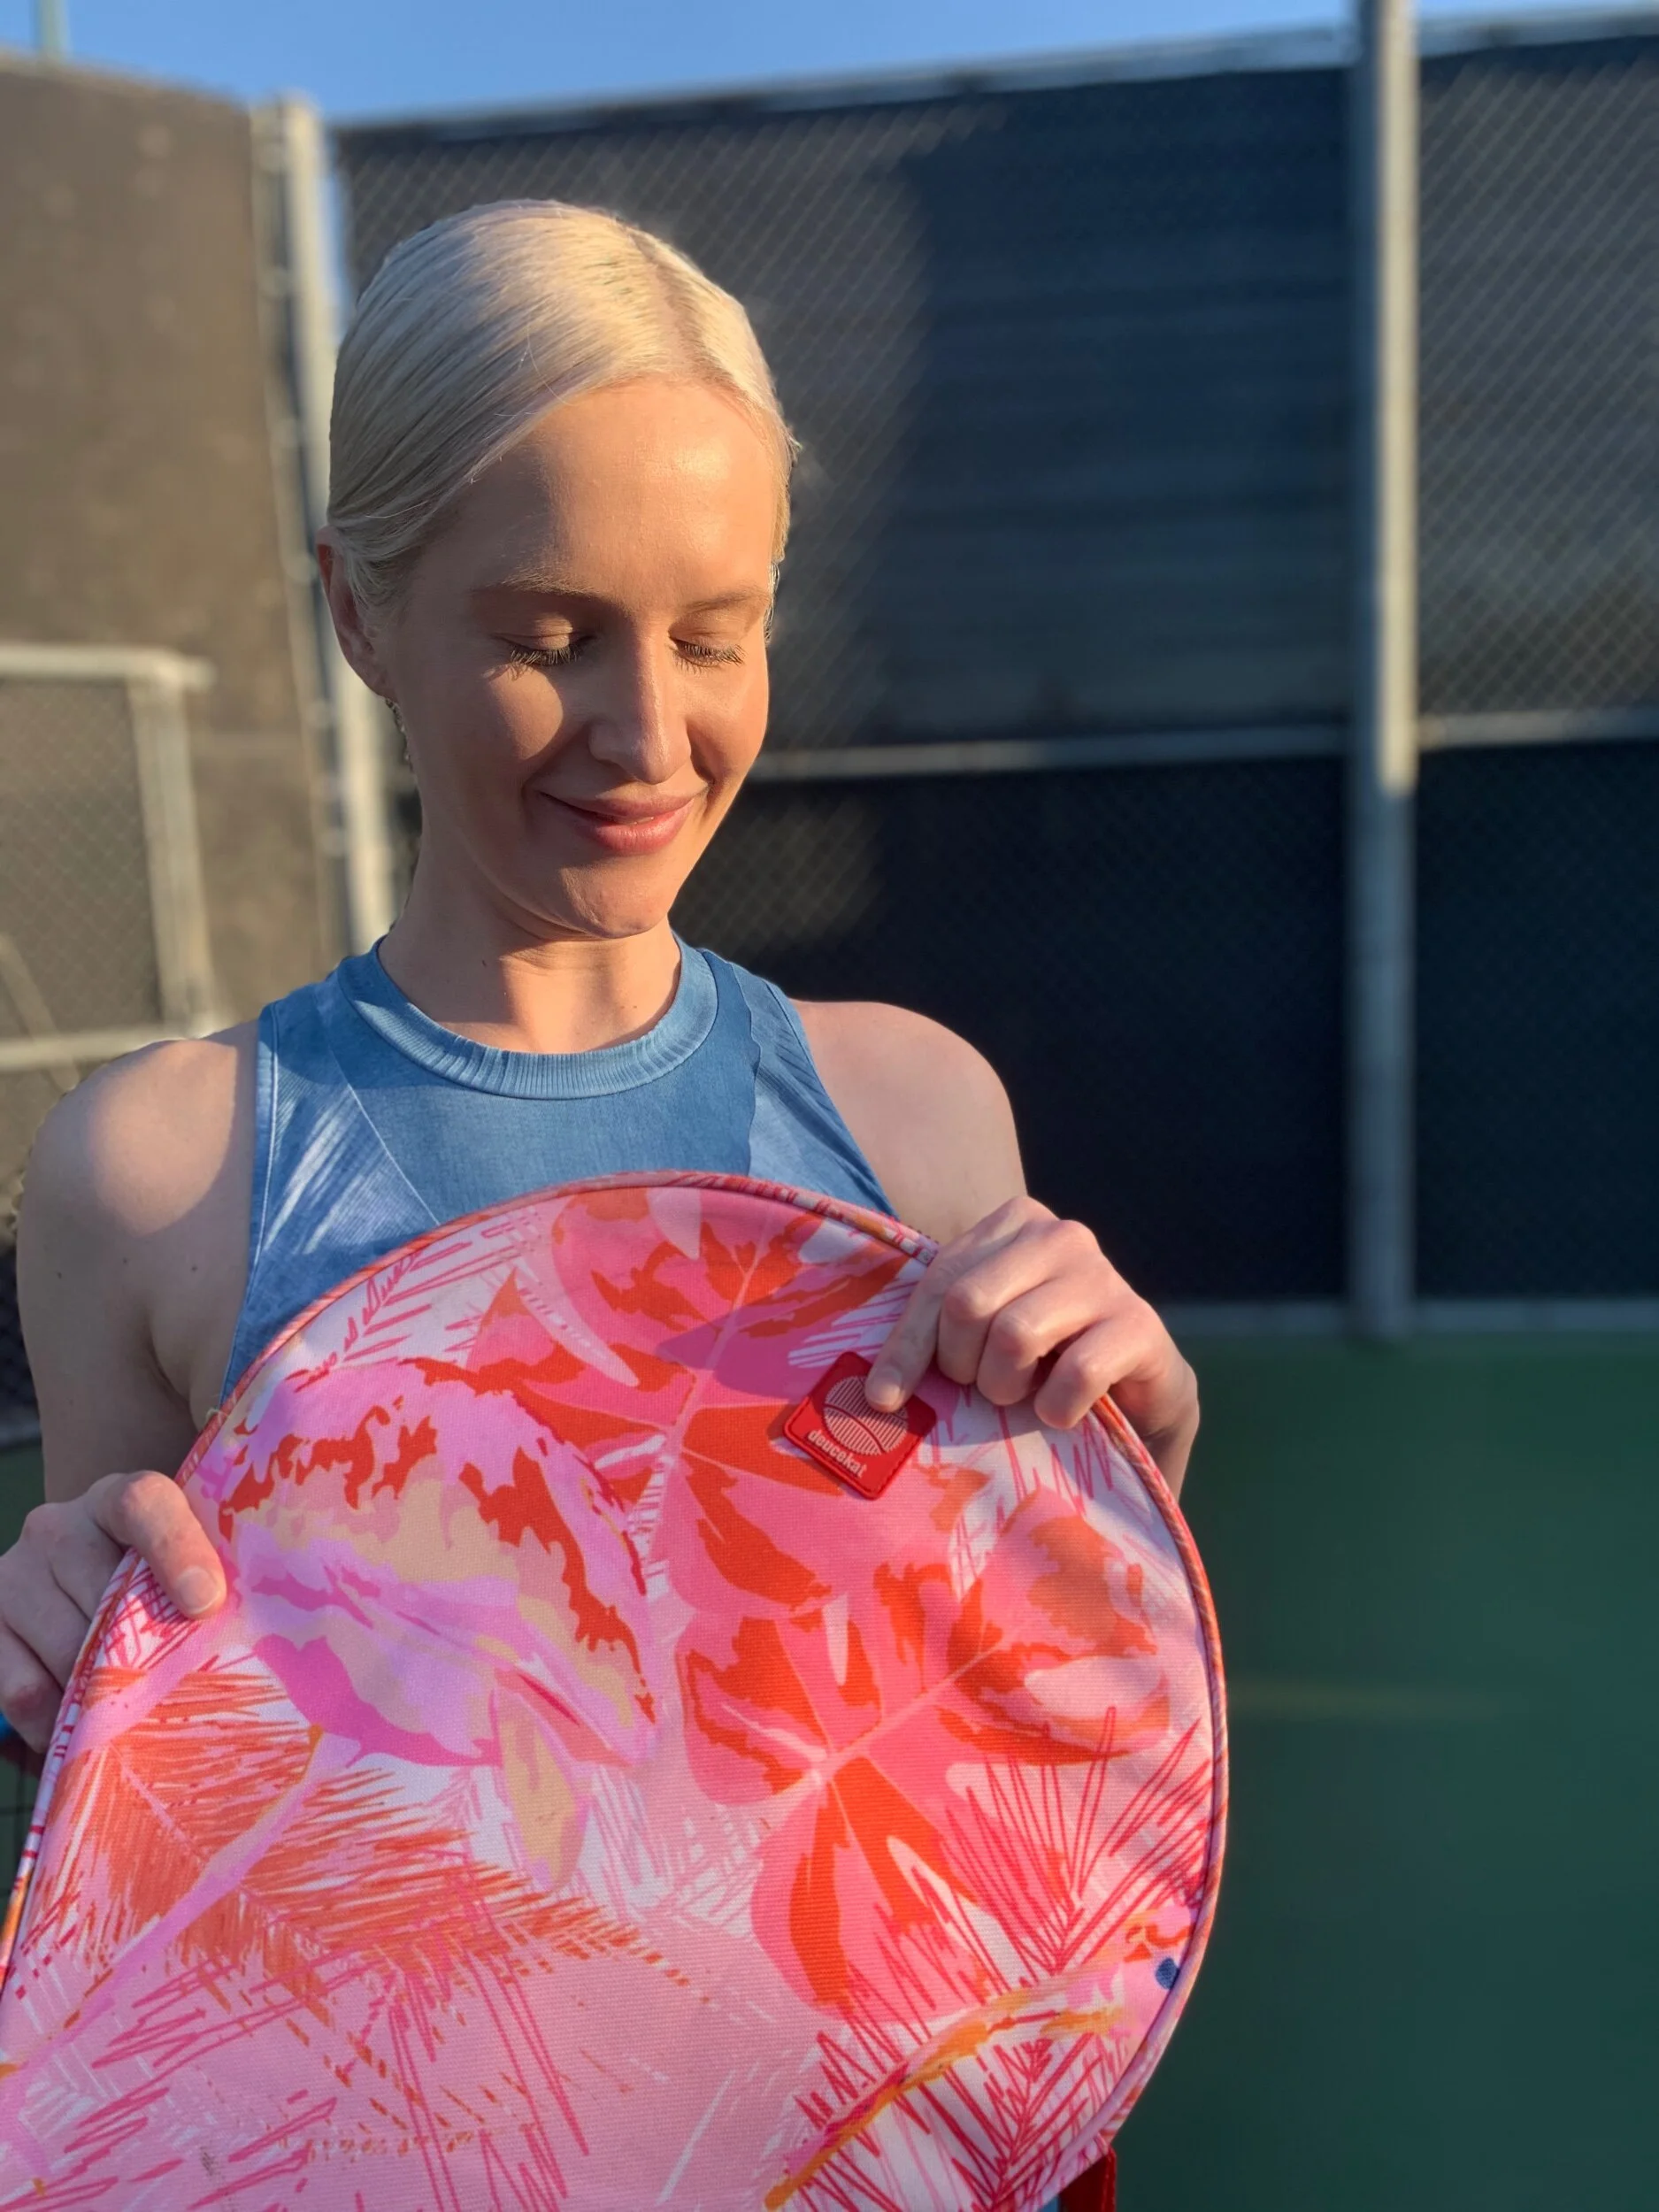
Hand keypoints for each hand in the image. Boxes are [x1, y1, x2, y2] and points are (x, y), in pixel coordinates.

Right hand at [0, 1471, 225, 1751]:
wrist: (86, 1582)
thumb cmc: (160, 1581)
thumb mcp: (189, 1561)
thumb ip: (219, 1576)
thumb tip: (266, 1630)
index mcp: (119, 1499)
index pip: (142, 1504)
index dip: (175, 1550)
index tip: (206, 1603)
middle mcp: (56, 1527)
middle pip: (102, 1594)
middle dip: (146, 1648)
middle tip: (182, 1684)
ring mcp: (13, 1577)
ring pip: (66, 1649)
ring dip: (106, 1688)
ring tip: (142, 1706)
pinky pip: (25, 1692)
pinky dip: (62, 1721)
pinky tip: (92, 1727)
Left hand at [866, 1196, 1198, 1490]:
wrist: (1139, 1391)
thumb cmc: (1045, 1358)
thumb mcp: (985, 1331)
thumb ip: (937, 1331)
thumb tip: (876, 1393)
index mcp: (1016, 1221)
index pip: (940, 1281)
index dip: (907, 1345)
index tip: (884, 1398)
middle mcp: (1062, 1236)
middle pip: (968, 1304)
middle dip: (964, 1365)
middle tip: (984, 1387)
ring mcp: (1106, 1277)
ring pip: (1015, 1335)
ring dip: (1007, 1387)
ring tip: (1022, 1395)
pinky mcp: (1141, 1326)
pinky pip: (1077, 1372)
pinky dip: (1057, 1407)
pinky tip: (1061, 1411)